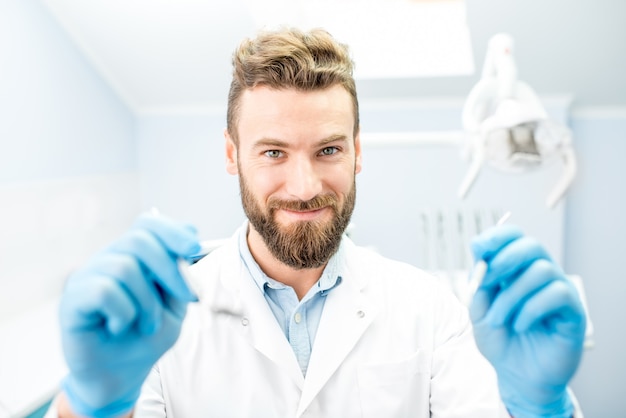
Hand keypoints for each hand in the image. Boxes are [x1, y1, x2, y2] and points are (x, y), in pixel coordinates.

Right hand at [59, 213, 199, 416]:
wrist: (120, 376)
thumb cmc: (145, 337)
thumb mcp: (174, 305)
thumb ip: (180, 275)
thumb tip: (190, 239)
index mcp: (132, 256)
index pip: (147, 224)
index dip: (172, 231)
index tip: (195, 248)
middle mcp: (107, 260)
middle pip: (139, 239)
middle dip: (171, 269)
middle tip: (189, 298)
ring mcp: (87, 277)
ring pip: (125, 268)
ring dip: (148, 302)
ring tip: (148, 325)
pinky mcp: (71, 300)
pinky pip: (104, 291)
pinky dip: (124, 313)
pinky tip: (120, 327)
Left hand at [469, 225, 585, 417]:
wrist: (516, 375)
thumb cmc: (500, 339)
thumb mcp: (478, 310)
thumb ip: (479, 283)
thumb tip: (480, 256)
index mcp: (517, 269)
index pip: (514, 237)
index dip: (496, 236)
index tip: (477, 249)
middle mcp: (541, 275)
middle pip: (531, 245)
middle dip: (504, 260)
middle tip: (486, 283)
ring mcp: (559, 291)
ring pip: (541, 270)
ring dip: (510, 295)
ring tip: (497, 319)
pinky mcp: (574, 312)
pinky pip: (557, 294)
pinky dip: (530, 309)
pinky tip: (519, 326)